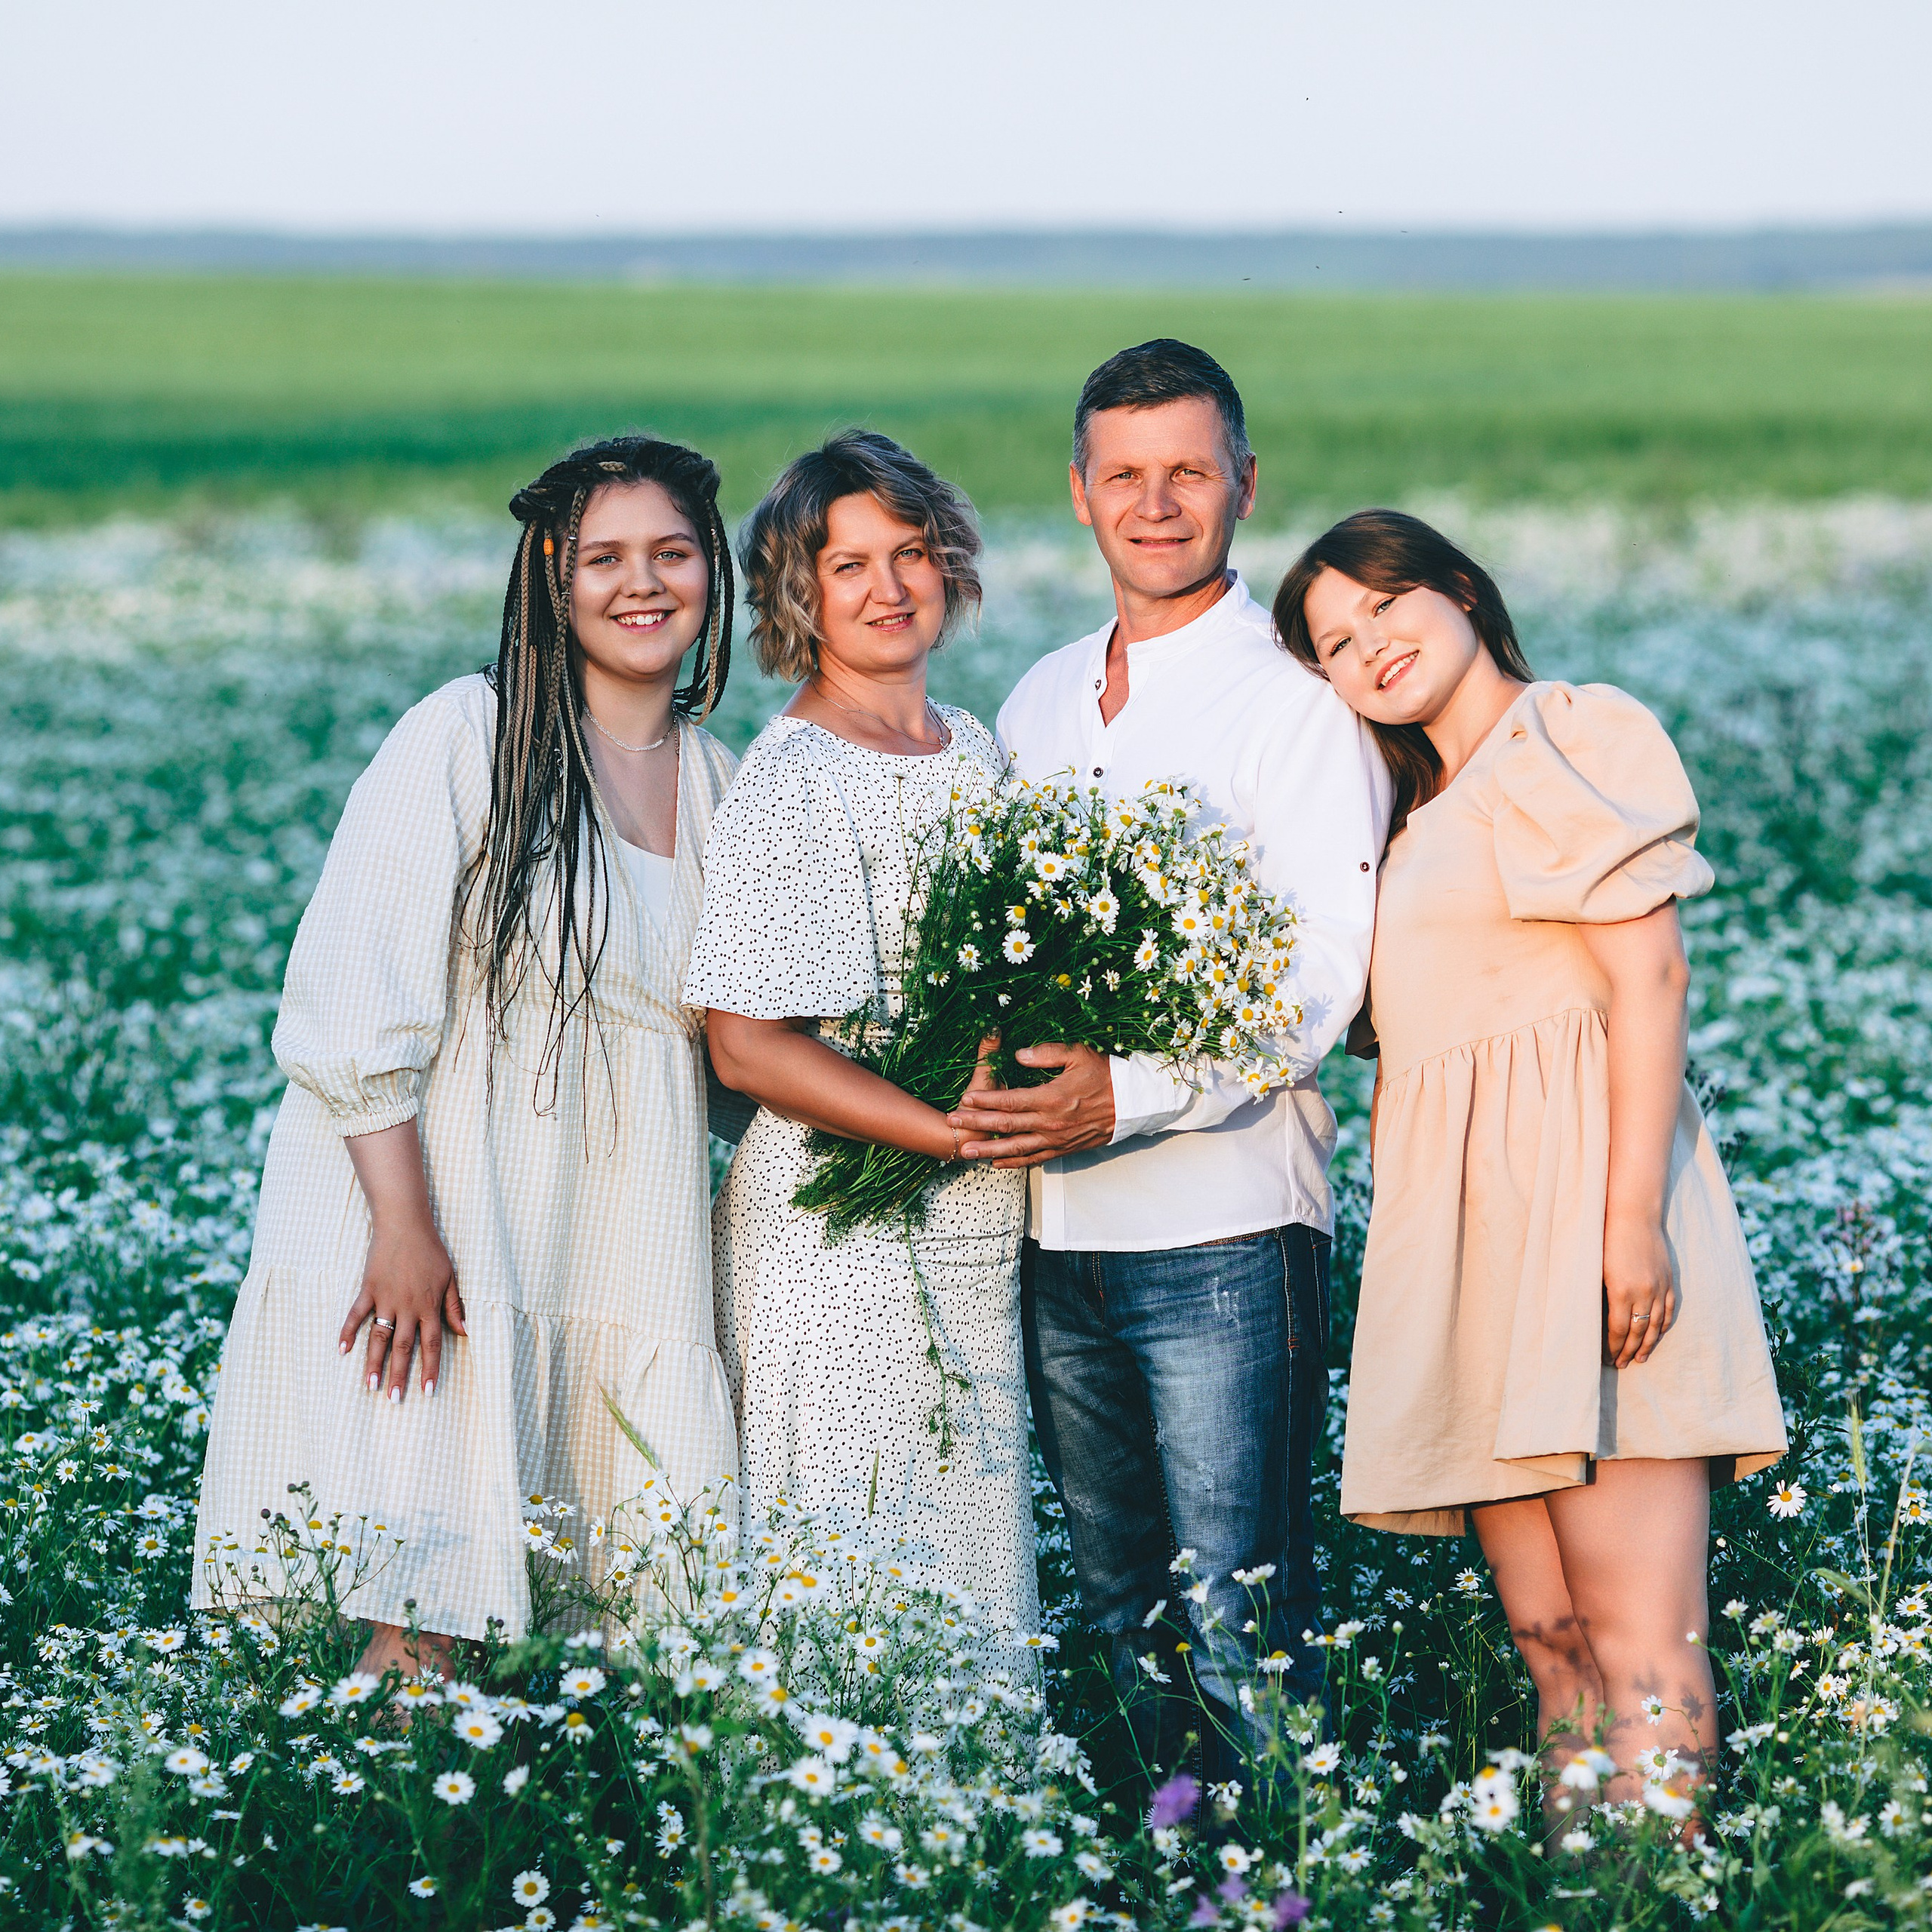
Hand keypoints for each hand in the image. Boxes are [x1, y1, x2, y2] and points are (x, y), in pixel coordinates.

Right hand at [338, 1214, 466, 1401]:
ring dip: (374, 1363)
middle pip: (403, 1347)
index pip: (431, 1345)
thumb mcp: (451, 1277)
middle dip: (399, 1375)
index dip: (430, 1369)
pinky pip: (356, 1314)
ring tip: (370, 1387)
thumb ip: (454, 1307)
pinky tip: (341, 1351)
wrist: (406, 1225)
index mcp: (429, 1306)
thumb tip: (464, 1331)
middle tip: (394, 1400)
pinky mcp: (368, 1289)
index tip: (427, 1392)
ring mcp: (386, 1299)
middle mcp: (408, 1307)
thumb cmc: (431, 1250)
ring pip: (379, 1337)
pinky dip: (347, 1331)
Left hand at [948, 1042, 1115, 1167]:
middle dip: (976, 1124)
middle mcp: (1050, 1122)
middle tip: (952, 1123)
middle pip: (1005, 1125)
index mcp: (1051, 1097)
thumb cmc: (1106, 1075)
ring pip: (1016, 1148)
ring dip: (989, 1150)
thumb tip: (1018, 1054)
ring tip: (966, 1152)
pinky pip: (1035, 1159)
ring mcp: (1056, 1139)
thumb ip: (1046, 1054)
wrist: (1133, 1104)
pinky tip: (997, 1163)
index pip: (1009, 1100)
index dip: (984, 1100)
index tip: (964, 1098)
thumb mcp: (1077, 1054)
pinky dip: (1015, 1163)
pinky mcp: (1064, 1150)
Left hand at [1603, 1210, 1675, 1368]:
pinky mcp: (1668, 1280)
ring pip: (1656, 1324)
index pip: (1619, 1329)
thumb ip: (1602, 1296)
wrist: (1633, 1216)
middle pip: (1639, 1331)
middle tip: (1621, 1365)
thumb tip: (1599, 1321)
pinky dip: (1663, 1325)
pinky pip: (1668, 1309)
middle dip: (1629, 1350)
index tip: (1608, 1358)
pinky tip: (1657, 1334)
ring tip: (1640, 1358)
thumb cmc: (1607, 1239)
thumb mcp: (1597, 1268)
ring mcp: (1659, 1287)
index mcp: (1621, 1291)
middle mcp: (1643, 1293)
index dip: (1614, 1346)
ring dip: (1648, 1344)